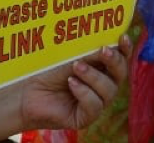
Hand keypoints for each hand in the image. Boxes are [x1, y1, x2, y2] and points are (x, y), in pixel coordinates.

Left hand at [14, 34, 131, 132]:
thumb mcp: (71, 55)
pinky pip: (95, 106)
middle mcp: (103, 84)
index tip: (123, 37)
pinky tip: (71, 83)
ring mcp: (96, 101)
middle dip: (114, 61)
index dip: (125, 48)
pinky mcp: (86, 117)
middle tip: (103, 50)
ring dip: (94, 76)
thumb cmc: (49, 70)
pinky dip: (84, 92)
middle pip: (121, 74)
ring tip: (77, 66)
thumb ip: (90, 51)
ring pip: (109, 90)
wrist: (27, 90)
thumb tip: (108, 44)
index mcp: (102, 67)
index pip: (121, 57)